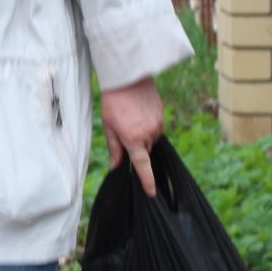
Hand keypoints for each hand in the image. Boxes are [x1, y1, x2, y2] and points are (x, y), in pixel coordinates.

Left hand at [102, 76, 165, 198]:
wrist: (129, 78)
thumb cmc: (114, 102)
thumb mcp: (109, 126)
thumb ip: (114, 148)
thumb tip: (116, 166)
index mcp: (134, 139)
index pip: (143, 166)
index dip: (147, 181)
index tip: (152, 193)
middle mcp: (149, 134)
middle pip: (145, 151)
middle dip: (137, 147)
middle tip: (125, 130)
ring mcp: (158, 125)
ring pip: (151, 140)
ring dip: (143, 136)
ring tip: (131, 118)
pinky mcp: (163, 116)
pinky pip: (156, 128)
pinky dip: (148, 126)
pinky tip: (139, 114)